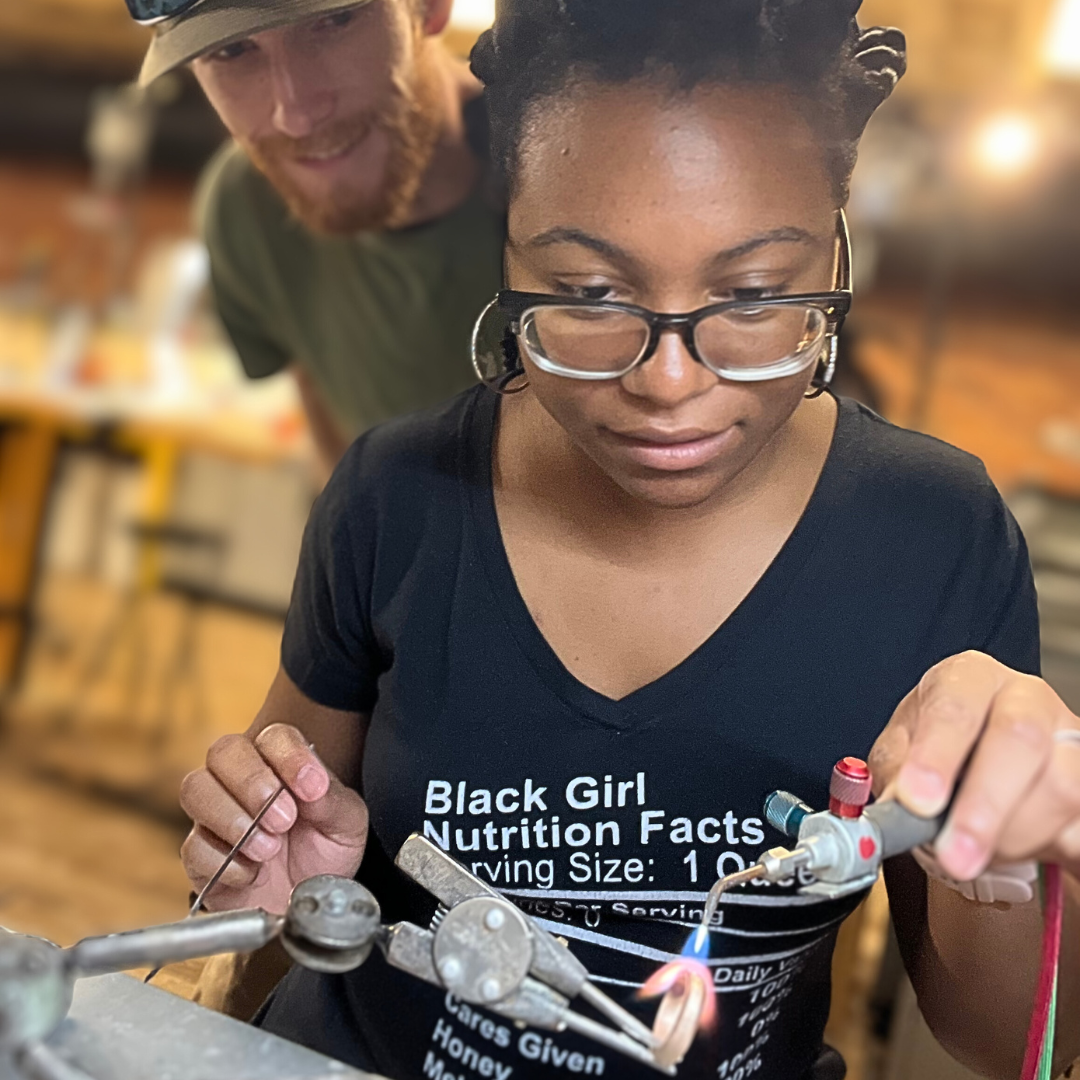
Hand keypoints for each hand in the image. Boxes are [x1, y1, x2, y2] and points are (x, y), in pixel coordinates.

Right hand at [179, 723, 367, 913]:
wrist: (307, 903)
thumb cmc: (325, 851)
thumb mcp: (346, 824)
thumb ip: (332, 800)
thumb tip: (313, 784)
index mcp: (281, 762)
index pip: (274, 737)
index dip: (290, 757)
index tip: (312, 789)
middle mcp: (240, 780)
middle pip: (224, 751)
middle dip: (252, 783)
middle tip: (283, 820)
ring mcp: (214, 814)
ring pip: (196, 789)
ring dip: (232, 819)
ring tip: (269, 849)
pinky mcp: (198, 855)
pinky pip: (193, 846)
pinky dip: (226, 862)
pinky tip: (253, 873)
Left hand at [869, 651, 1079, 882]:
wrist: (982, 759)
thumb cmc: (938, 746)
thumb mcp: (900, 747)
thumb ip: (897, 771)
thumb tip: (899, 807)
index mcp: (969, 678)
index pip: (956, 708)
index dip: (937, 757)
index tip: (919, 802)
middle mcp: (1027, 697)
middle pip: (1021, 739)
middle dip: (985, 805)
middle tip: (955, 855)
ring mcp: (1070, 736)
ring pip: (1061, 788)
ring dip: (1011, 836)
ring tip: (974, 847)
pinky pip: (1079, 825)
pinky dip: (1046, 847)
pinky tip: (1011, 846)